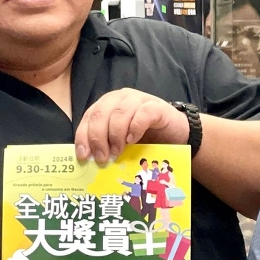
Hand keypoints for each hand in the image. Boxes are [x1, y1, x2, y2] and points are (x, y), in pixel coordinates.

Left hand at [75, 88, 190, 163]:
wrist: (176, 134)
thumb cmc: (146, 138)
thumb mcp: (121, 142)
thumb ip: (106, 145)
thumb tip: (89, 161)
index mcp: (108, 105)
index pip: (89, 117)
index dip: (84, 136)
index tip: (84, 156)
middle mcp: (121, 98)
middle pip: (101, 113)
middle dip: (98, 137)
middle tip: (102, 157)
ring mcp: (139, 100)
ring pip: (119, 112)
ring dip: (115, 134)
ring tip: (118, 152)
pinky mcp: (157, 107)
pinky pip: (143, 114)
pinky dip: (135, 127)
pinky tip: (133, 140)